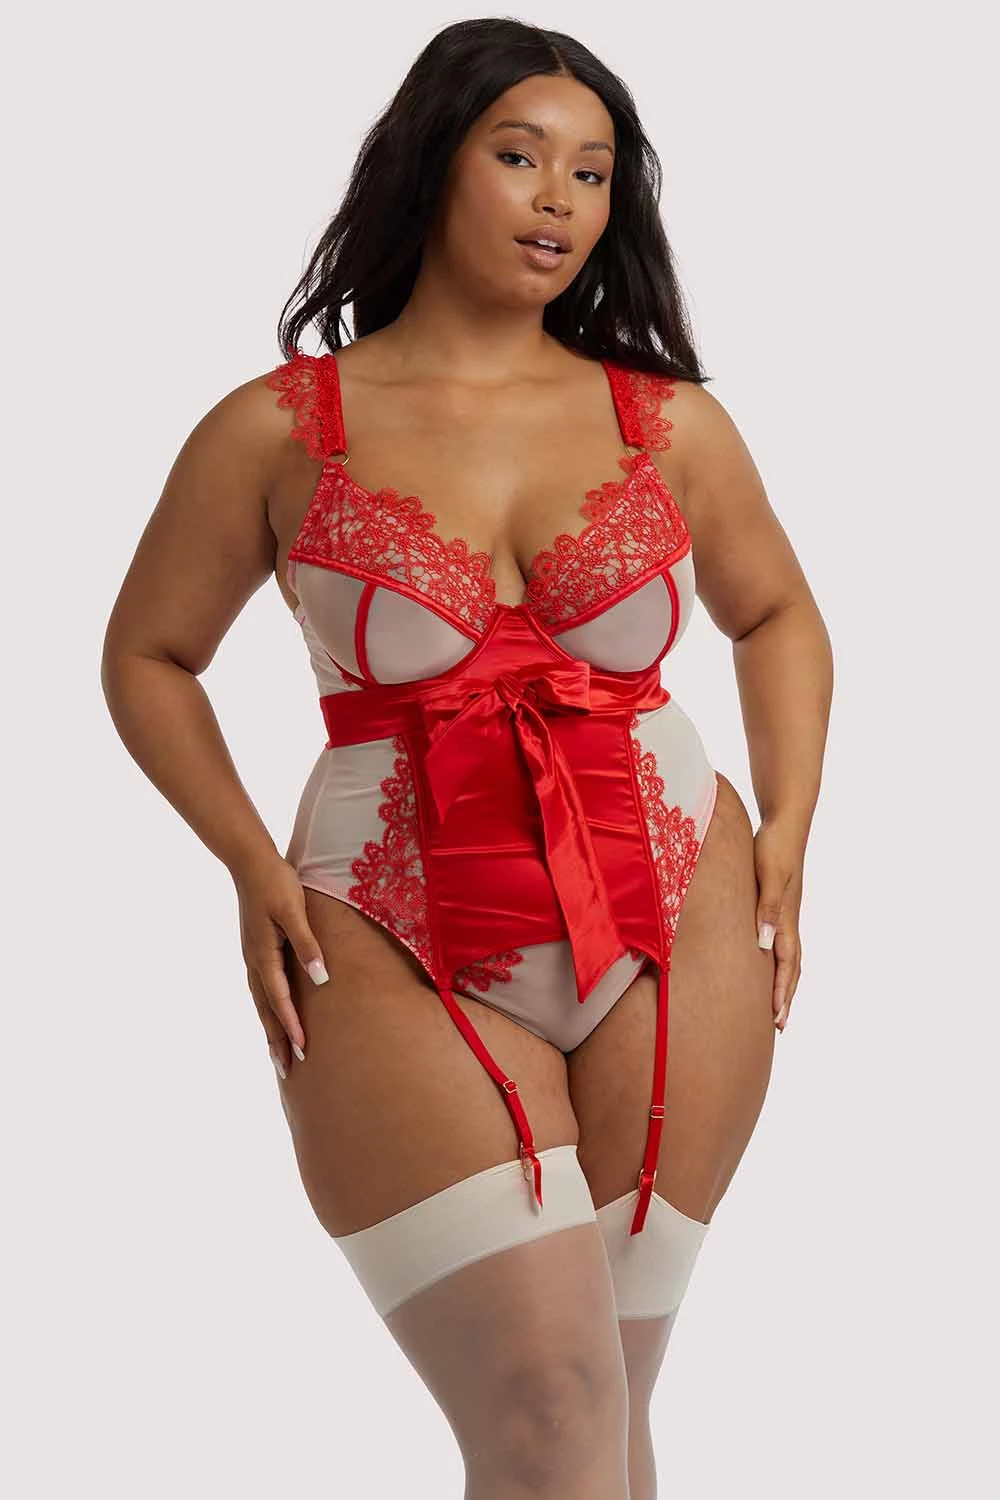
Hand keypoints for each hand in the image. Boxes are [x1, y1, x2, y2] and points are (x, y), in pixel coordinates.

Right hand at [233, 853, 329, 1077]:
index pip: (280, 999)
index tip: (303, 1051)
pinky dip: (266, 1010)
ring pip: (261, 1002)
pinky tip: (272, 1017)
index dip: (292, 1026)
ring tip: (278, 1055)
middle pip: (266, 1010)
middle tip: (286, 1071)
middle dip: (277, 1040)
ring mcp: (252, 957)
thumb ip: (307, 945)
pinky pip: (261, 989)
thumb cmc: (276, 883)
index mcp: (263, 955)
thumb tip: (320, 978)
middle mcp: (254, 961)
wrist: (250, 862)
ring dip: (270, 1029)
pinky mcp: (255, 950)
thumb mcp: (294, 911)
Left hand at [752, 818, 803, 1031]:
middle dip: (785, 995)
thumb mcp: (769, 875)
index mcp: (786, 917)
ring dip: (784, 981)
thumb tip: (765, 943)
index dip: (781, 992)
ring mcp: (785, 912)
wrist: (786, 820)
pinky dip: (777, 960)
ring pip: (788, 956)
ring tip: (775, 1003)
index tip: (777, 1019)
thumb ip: (766, 907)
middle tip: (779, 1025)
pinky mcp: (779, 903)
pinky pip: (780, 940)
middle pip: (792, 966)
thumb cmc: (775, 845)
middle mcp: (788, 919)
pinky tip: (766, 962)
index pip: (787, 964)